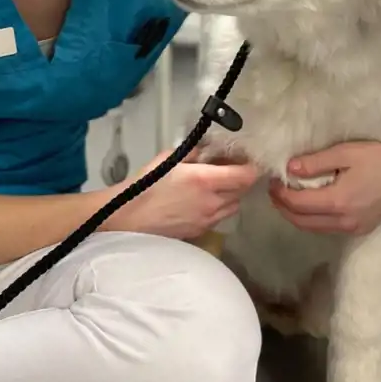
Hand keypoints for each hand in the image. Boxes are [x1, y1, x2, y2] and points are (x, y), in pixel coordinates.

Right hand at [103, 149, 260, 239]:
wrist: (129, 216)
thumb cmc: (145, 184)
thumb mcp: (168, 158)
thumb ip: (193, 153)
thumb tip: (207, 150)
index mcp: (206, 180)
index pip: (246, 175)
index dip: (251, 167)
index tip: (245, 159)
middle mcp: (213, 202)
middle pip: (243, 191)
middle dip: (240, 179)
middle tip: (230, 168)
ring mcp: (208, 220)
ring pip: (234, 206)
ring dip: (231, 195)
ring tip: (216, 186)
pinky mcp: (201, 231)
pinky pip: (220, 217)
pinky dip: (219, 207)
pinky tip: (203, 201)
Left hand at [268, 124, 380, 235]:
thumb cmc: (379, 154)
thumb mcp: (345, 152)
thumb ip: (315, 163)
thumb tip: (289, 170)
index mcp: (338, 202)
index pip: (296, 204)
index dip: (279, 193)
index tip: (272, 180)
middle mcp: (344, 222)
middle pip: (301, 222)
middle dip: (283, 207)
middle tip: (275, 190)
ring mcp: (354, 228)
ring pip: (314, 228)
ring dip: (296, 215)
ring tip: (288, 196)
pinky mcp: (362, 228)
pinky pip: (328, 229)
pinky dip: (313, 220)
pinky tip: (310, 205)